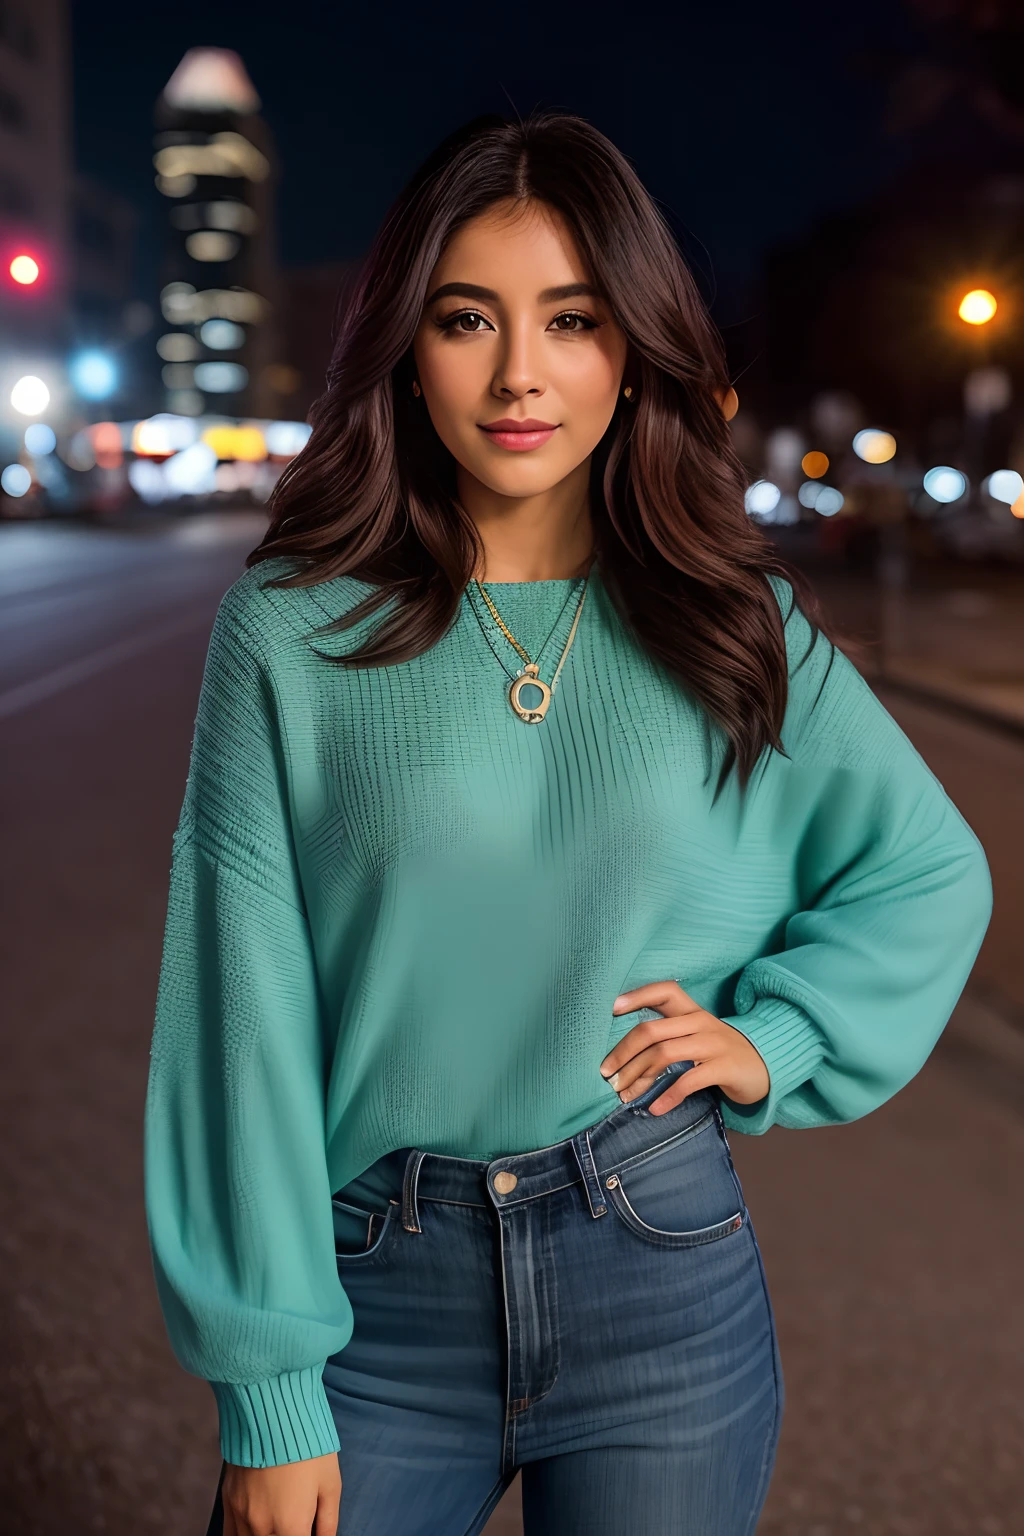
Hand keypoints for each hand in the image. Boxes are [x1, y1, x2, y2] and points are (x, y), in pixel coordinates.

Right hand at [222, 1452, 340, 1535]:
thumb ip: (328, 1522)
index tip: (306, 1530)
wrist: (272, 1412)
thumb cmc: (308, 1446)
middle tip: (292, 1525)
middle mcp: (262, 1527)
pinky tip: (252, 1531)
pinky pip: (229, 1533)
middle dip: (285, 1535)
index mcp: (291, 1527)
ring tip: (276, 1526)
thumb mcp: (330, 1484)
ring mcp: (242, 1515)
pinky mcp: (228, 1500)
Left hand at [600, 980, 768, 1114]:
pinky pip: (690, 1080)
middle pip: (652, 1029)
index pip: (664, 991)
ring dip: (638, 1076)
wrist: (766, 1066)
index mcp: (692, 1011)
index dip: (637, 995)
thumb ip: (670, 1035)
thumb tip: (625, 1055)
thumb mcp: (698, 1034)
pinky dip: (668, 1096)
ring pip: (665, 1053)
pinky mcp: (724, 1068)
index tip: (611, 1007)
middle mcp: (701, 1022)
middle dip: (623, 1052)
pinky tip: (655, 1108)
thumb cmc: (721, 1052)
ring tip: (623, 1094)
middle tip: (606, 1073)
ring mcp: (714, 1044)